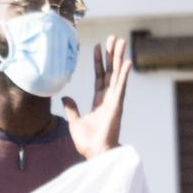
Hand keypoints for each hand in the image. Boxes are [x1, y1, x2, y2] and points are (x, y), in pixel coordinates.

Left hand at [63, 35, 132, 160]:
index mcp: (100, 101)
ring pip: (117, 75)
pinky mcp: (117, 107)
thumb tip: (65, 97)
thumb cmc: (88, 141)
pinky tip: (127, 62)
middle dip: (112, 55)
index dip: (99, 62)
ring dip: (119, 58)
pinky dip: (124, 75)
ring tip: (122, 42)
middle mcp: (109, 98)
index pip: (100, 77)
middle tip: (114, 38)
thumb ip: (72, 108)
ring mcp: (114, 101)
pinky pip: (121, 87)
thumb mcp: (75, 121)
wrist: (95, 153)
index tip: (98, 47)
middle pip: (111, 72)